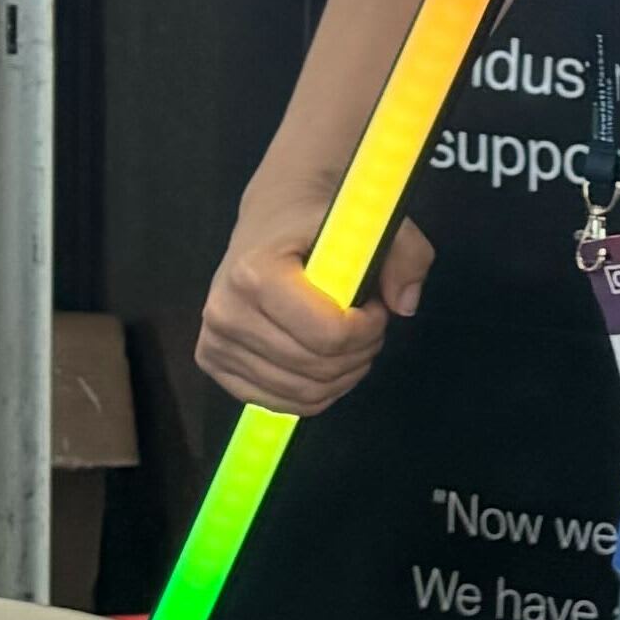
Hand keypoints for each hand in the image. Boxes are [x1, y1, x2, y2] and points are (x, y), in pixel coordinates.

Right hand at [200, 185, 431, 414]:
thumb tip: (406, 305)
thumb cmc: (322, 221)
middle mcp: (225, 311)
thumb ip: (406, 257)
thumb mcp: (374, 223)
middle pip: (317, 368)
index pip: (328, 335)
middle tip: (368, 326)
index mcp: (255, 273)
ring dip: (343, 374)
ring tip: (349, 339)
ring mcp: (215, 341)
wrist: (273, 216)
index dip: (368, 330)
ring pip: (302, 392)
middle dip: (360, 352)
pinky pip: (281, 403)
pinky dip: (317, 392)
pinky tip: (327, 361)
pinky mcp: (214, 362)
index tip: (376, 307)